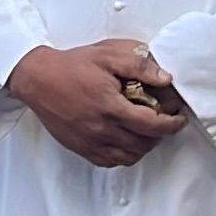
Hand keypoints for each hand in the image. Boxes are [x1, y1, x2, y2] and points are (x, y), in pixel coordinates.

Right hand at [6, 40, 184, 167]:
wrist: (38, 78)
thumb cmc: (72, 65)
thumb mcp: (109, 54)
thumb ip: (139, 65)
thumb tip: (165, 79)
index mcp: (110, 106)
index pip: (151, 125)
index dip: (171, 124)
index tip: (178, 118)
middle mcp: (101, 128)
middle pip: (143, 144)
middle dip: (160, 134)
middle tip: (165, 121)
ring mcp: (89, 141)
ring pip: (128, 156)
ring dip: (144, 146)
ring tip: (147, 131)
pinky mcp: (80, 148)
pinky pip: (110, 161)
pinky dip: (124, 154)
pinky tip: (126, 139)